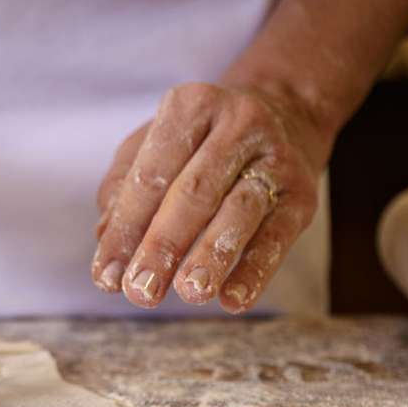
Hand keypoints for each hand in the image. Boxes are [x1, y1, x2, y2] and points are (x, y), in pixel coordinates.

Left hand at [91, 82, 327, 312]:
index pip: (150, 176)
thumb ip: (123, 187)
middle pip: (193, 193)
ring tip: (189, 293)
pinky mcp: (303, 194)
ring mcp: (275, 157)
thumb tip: (105, 236)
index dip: (125, 228)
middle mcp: (237, 123)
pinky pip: (278, 236)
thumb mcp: (153, 146)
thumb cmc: (198, 142)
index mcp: (190, 106)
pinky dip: (256, 270)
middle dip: (163, 246)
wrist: (286, 116)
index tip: (105, 276)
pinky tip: (232, 300)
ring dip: (211, 256)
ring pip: (239, 211)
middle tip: (140, 291)